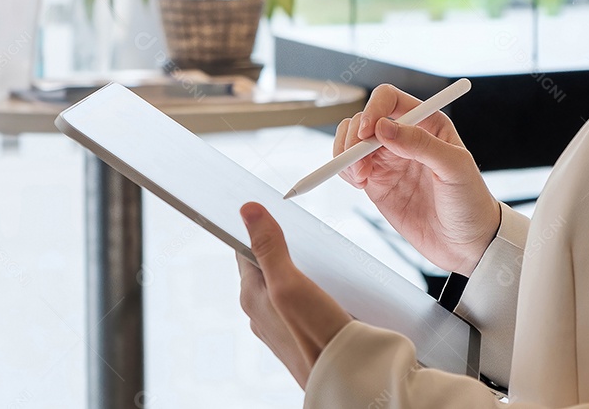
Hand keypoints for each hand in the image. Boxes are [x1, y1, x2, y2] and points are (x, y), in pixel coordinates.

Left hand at [237, 202, 351, 388]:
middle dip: (283, 249)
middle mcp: (260, 311)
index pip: (244, 249)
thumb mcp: (290, 284)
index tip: (269, 213)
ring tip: (320, 264)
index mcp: (251, 295)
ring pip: (283, 285)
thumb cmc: (315, 336)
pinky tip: (329, 292)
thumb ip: (269, 248)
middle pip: (266, 266)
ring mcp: (278, 325)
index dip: (256, 229)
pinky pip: (298, 304)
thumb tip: (248, 211)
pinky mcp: (298, 335)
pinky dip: (311, 292)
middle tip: (304, 237)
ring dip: (299, 272)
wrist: (344, 378)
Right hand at [336, 84, 500, 275]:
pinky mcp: (377, 183)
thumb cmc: (471, 202)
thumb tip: (383, 128)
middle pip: (363, 119)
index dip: (372, 110)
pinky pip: (350, 167)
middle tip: (358, 162)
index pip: (389, 99)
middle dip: (354, 138)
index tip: (367, 133)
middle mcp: (404, 138)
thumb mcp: (455, 168)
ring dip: (345, 156)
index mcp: (427, 124)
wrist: (467, 244)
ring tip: (360, 177)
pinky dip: (344, 172)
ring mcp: (388, 160)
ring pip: (351, 141)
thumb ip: (421, 144)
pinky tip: (359, 184)